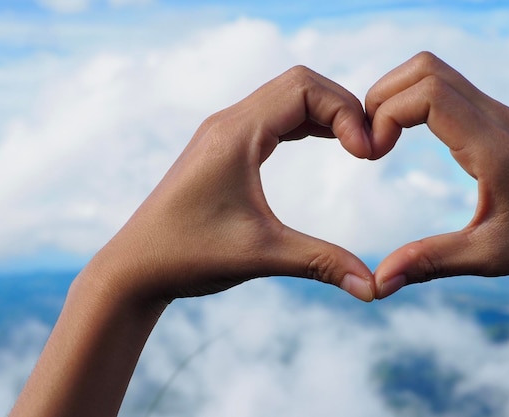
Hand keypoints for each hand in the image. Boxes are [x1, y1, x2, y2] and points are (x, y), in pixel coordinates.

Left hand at [91, 66, 374, 303]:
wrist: (135, 267)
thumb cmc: (188, 256)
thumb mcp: (262, 256)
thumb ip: (321, 264)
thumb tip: (373, 288)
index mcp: (235, 134)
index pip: (305, 88)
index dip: (346, 112)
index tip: (367, 155)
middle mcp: (228, 122)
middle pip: (300, 83)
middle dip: (342, 108)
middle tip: (368, 149)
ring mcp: (224, 131)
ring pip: (287, 97)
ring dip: (325, 114)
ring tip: (355, 146)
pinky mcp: (224, 147)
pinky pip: (274, 116)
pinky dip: (306, 123)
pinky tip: (325, 143)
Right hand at [366, 52, 508, 297]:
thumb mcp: (487, 258)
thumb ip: (430, 262)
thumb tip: (379, 283)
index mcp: (493, 149)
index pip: (429, 95)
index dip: (388, 114)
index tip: (374, 154)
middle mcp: (496, 119)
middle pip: (426, 69)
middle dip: (383, 97)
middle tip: (370, 141)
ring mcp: (497, 113)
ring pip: (433, 71)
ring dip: (396, 95)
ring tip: (381, 137)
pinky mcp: (494, 117)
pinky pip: (444, 87)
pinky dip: (412, 100)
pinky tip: (403, 135)